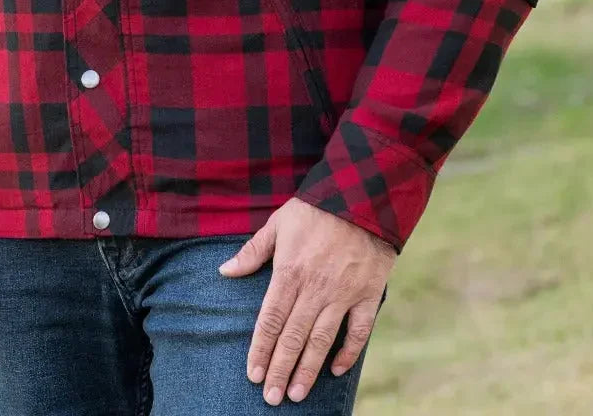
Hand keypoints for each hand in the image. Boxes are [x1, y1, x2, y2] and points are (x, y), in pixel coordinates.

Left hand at [218, 198, 394, 405]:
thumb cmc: (315, 209)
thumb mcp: (278, 222)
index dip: (260, 349)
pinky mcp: (367, 294)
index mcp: (289, 272)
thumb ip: (252, 251)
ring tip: (296, 394)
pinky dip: (348, 353)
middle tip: (271, 397)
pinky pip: (358, 331)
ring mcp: (343, 294)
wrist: (362, 196)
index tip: (253, 374)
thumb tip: (225, 271)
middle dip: (280, 370)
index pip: (270, 320)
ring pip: (322, 340)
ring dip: (308, 370)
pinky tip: (337, 371)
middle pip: (293, 337)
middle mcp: (315, 288)